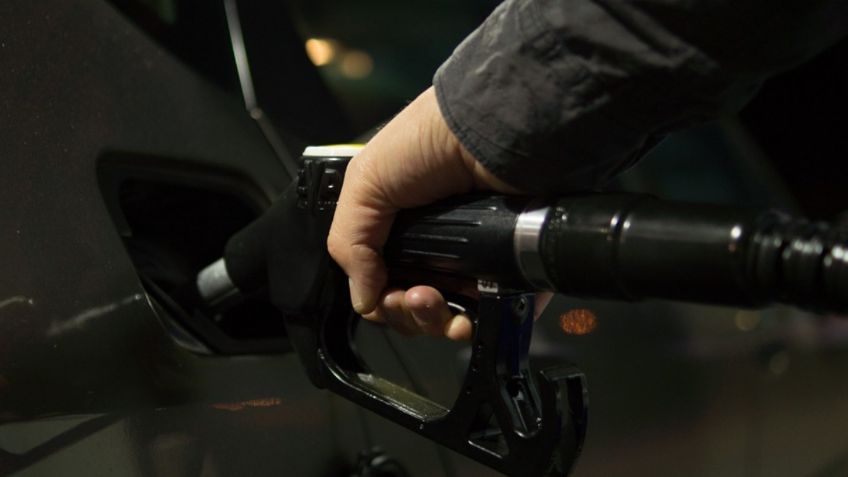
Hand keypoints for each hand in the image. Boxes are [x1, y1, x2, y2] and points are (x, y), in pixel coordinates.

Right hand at [327, 86, 518, 339]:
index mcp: (401, 228)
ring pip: (451, 318)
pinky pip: (494, 315)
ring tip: (435, 300)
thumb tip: (363, 301)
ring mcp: (476, 260)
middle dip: (407, 314)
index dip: (381, 300)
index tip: (385, 296)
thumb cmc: (429, 143)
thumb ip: (350, 243)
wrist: (495, 131)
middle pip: (416, 308)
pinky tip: (467, 318)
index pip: (384, 283)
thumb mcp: (366, 182)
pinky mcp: (510, 269)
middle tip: (413, 296)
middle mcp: (438, 246)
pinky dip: (477, 326)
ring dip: (435, 322)